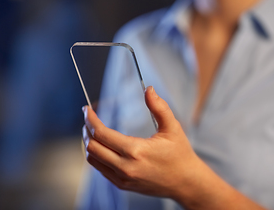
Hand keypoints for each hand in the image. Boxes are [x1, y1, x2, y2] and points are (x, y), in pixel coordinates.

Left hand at [82, 86, 266, 209]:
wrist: (186, 183)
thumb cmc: (180, 154)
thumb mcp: (172, 128)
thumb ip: (159, 107)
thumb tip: (148, 89)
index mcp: (136, 151)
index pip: (101, 133)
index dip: (91, 119)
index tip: (86, 109)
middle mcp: (125, 167)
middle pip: (92, 147)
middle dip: (86, 129)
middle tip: (88, 117)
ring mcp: (122, 178)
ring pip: (93, 159)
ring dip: (89, 143)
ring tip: (92, 130)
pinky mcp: (122, 185)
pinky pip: (100, 169)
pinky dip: (96, 155)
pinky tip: (102, 145)